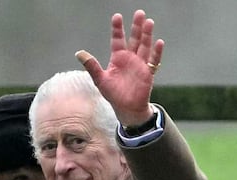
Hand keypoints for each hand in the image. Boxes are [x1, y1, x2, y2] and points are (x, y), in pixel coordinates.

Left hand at [76, 9, 163, 125]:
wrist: (126, 109)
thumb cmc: (113, 94)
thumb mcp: (100, 79)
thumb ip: (91, 66)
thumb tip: (78, 53)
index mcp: (118, 58)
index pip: (117, 39)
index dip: (117, 28)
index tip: (117, 16)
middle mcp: (130, 58)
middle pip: (134, 39)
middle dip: (136, 27)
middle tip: (139, 13)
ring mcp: (140, 64)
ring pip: (144, 46)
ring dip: (147, 35)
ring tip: (148, 22)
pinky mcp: (148, 73)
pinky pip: (153, 61)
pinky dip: (156, 52)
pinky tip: (159, 42)